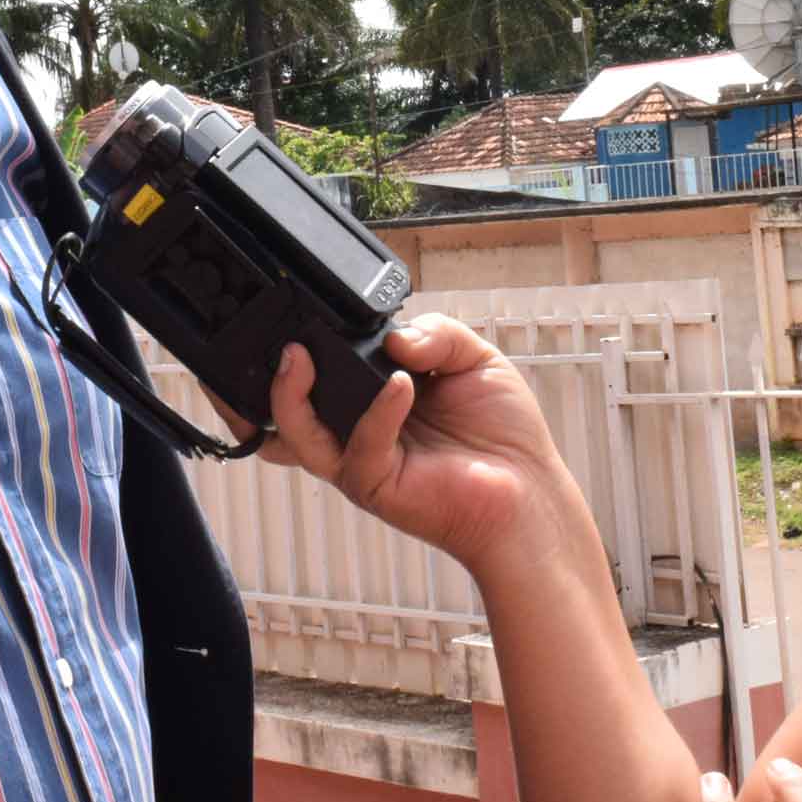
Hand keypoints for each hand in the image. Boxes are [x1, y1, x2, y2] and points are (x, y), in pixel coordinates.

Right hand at [243, 316, 572, 574]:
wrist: (530, 488)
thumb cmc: (501, 433)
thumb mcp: (473, 358)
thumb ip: (434, 332)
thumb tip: (392, 336)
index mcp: (372, 397)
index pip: (320, 371)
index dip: (304, 346)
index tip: (302, 313)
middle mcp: (355, 429)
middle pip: (287, 406)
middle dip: (271, 375)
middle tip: (287, 342)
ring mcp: (359, 460)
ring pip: (297, 433)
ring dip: (289, 394)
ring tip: (300, 357)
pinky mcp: (375, 486)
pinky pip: (359, 448)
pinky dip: (376, 411)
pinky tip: (402, 386)